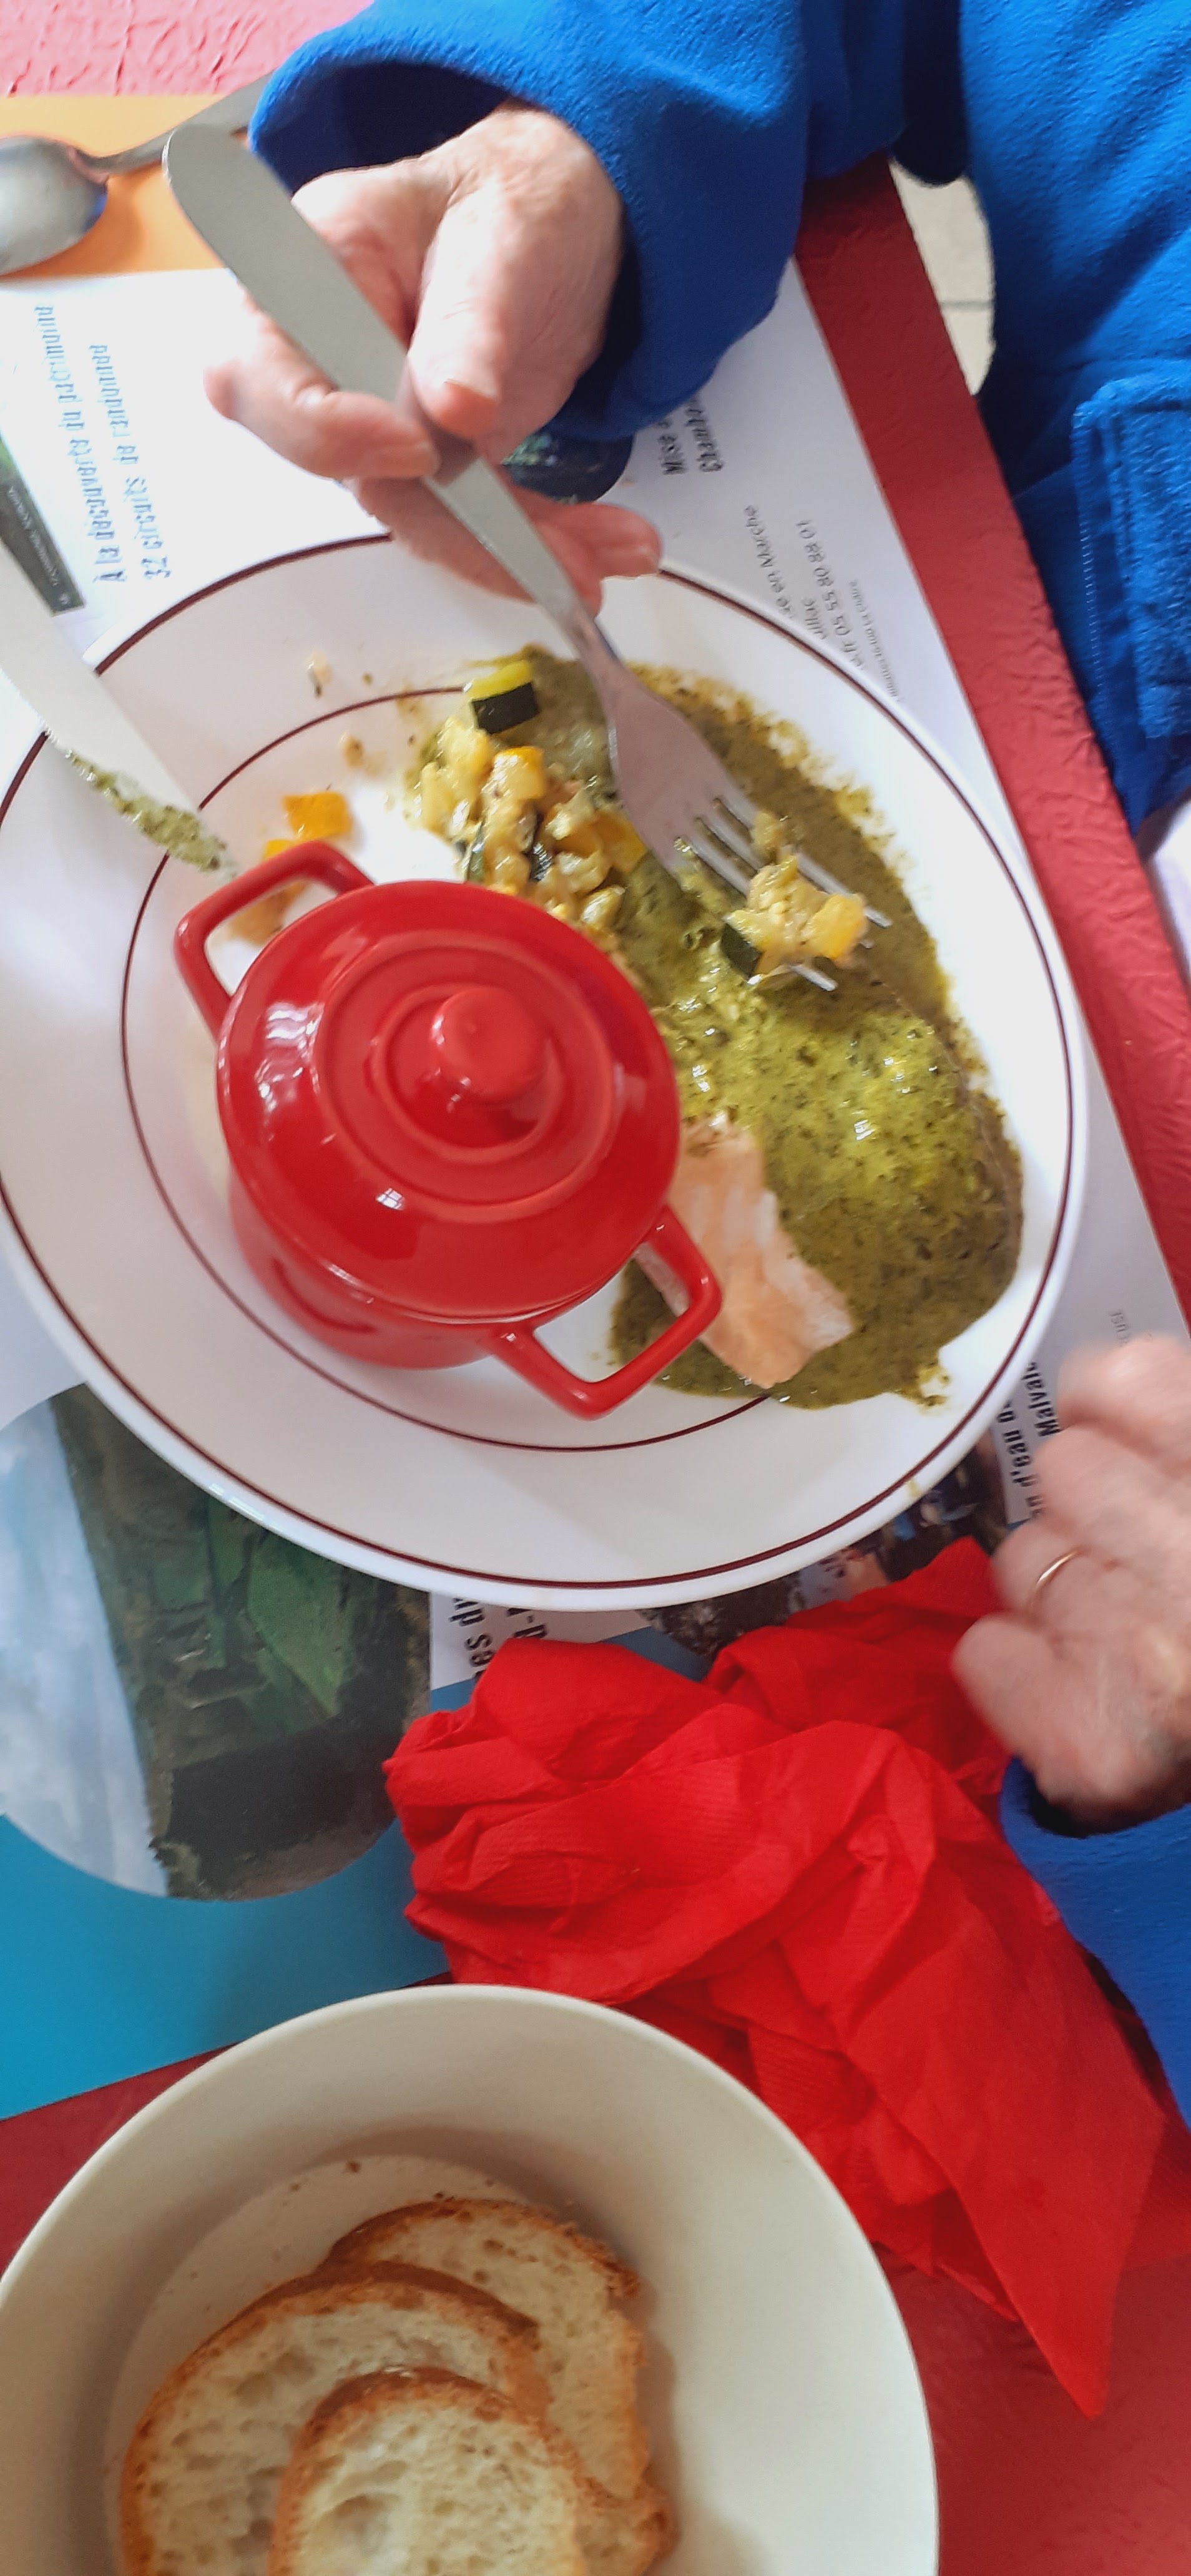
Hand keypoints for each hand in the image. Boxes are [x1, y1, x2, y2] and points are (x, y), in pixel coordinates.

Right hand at [205, 104, 660, 605]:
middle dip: (458, 529)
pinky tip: (607, 547)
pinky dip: (538, 543)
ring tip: (620, 551)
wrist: (553, 218)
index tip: (419, 449)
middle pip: (346, 473)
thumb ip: (467, 320)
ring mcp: (371, 423)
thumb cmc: (510, 199)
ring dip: (518, 551)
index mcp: (301, 276)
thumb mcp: (499, 234)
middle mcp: (318, 363)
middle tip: (551, 559)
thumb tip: (451, 411)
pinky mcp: (428, 465)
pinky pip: (468, 523)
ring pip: (420, 515)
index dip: (328, 430)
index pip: (259, 378)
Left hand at [954, 1336, 1190, 1828]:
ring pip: (1020, 1559)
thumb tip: (1107, 1376)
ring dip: (1057, 1593)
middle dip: (1088, 1510)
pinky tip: (1082, 1690)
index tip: (1109, 1424)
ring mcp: (1138, 1660)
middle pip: (1063, 1468)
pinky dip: (1022, 1673)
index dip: (1106, 1400)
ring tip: (1125, 1633)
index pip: (1130, 1381)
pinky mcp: (1083, 1744)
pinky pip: (984, 1653)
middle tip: (1138, 1557)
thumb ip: (1174, 1437)